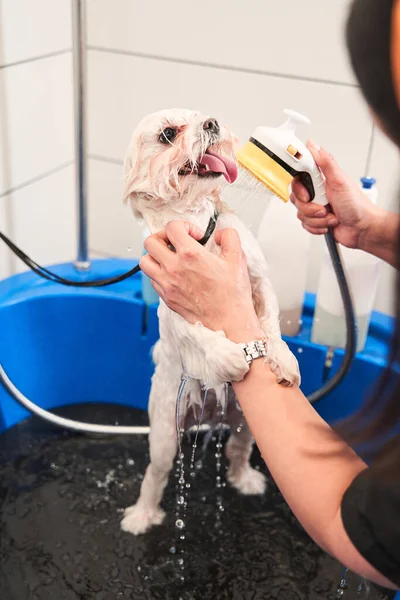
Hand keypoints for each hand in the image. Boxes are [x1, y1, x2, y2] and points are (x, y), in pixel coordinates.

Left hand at [140, 222, 261, 341]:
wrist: (228, 323)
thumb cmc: (232, 295)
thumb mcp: (237, 258)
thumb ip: (229, 237)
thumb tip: (219, 233)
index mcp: (190, 255)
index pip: (172, 227)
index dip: (184, 225)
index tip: (194, 235)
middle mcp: (173, 268)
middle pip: (150, 242)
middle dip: (163, 237)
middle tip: (175, 242)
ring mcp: (167, 284)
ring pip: (144, 261)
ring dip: (155, 255)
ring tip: (170, 257)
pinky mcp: (166, 297)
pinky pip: (152, 279)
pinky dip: (159, 273)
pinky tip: (174, 274)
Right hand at [291, 140, 377, 248]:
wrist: (362, 228)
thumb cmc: (357, 205)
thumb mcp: (340, 180)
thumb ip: (325, 162)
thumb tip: (313, 145)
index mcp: (321, 179)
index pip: (298, 177)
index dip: (299, 186)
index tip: (308, 193)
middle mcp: (316, 192)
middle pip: (296, 197)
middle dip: (310, 206)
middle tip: (324, 205)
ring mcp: (315, 206)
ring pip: (300, 213)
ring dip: (317, 218)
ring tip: (331, 215)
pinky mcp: (315, 220)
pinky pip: (304, 224)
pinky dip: (317, 226)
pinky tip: (328, 222)